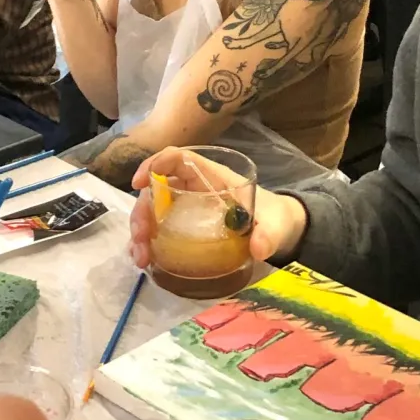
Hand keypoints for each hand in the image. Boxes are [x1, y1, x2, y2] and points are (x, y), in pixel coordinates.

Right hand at [128, 147, 308, 267]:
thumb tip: (258, 248)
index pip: (178, 158)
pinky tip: (147, 262)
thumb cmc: (275, 216)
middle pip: (157, 188)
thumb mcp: (275, 224)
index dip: (155, 164)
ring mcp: (188, 207)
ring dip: (141, 231)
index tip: (140, 183)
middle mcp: (194, 188)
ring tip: (141, 259)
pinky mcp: (186, 226)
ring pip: (154, 210)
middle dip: (142, 211)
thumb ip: (269, 234)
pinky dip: (149, 242)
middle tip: (141, 239)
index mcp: (213, 176)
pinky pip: (160, 228)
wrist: (279, 230)